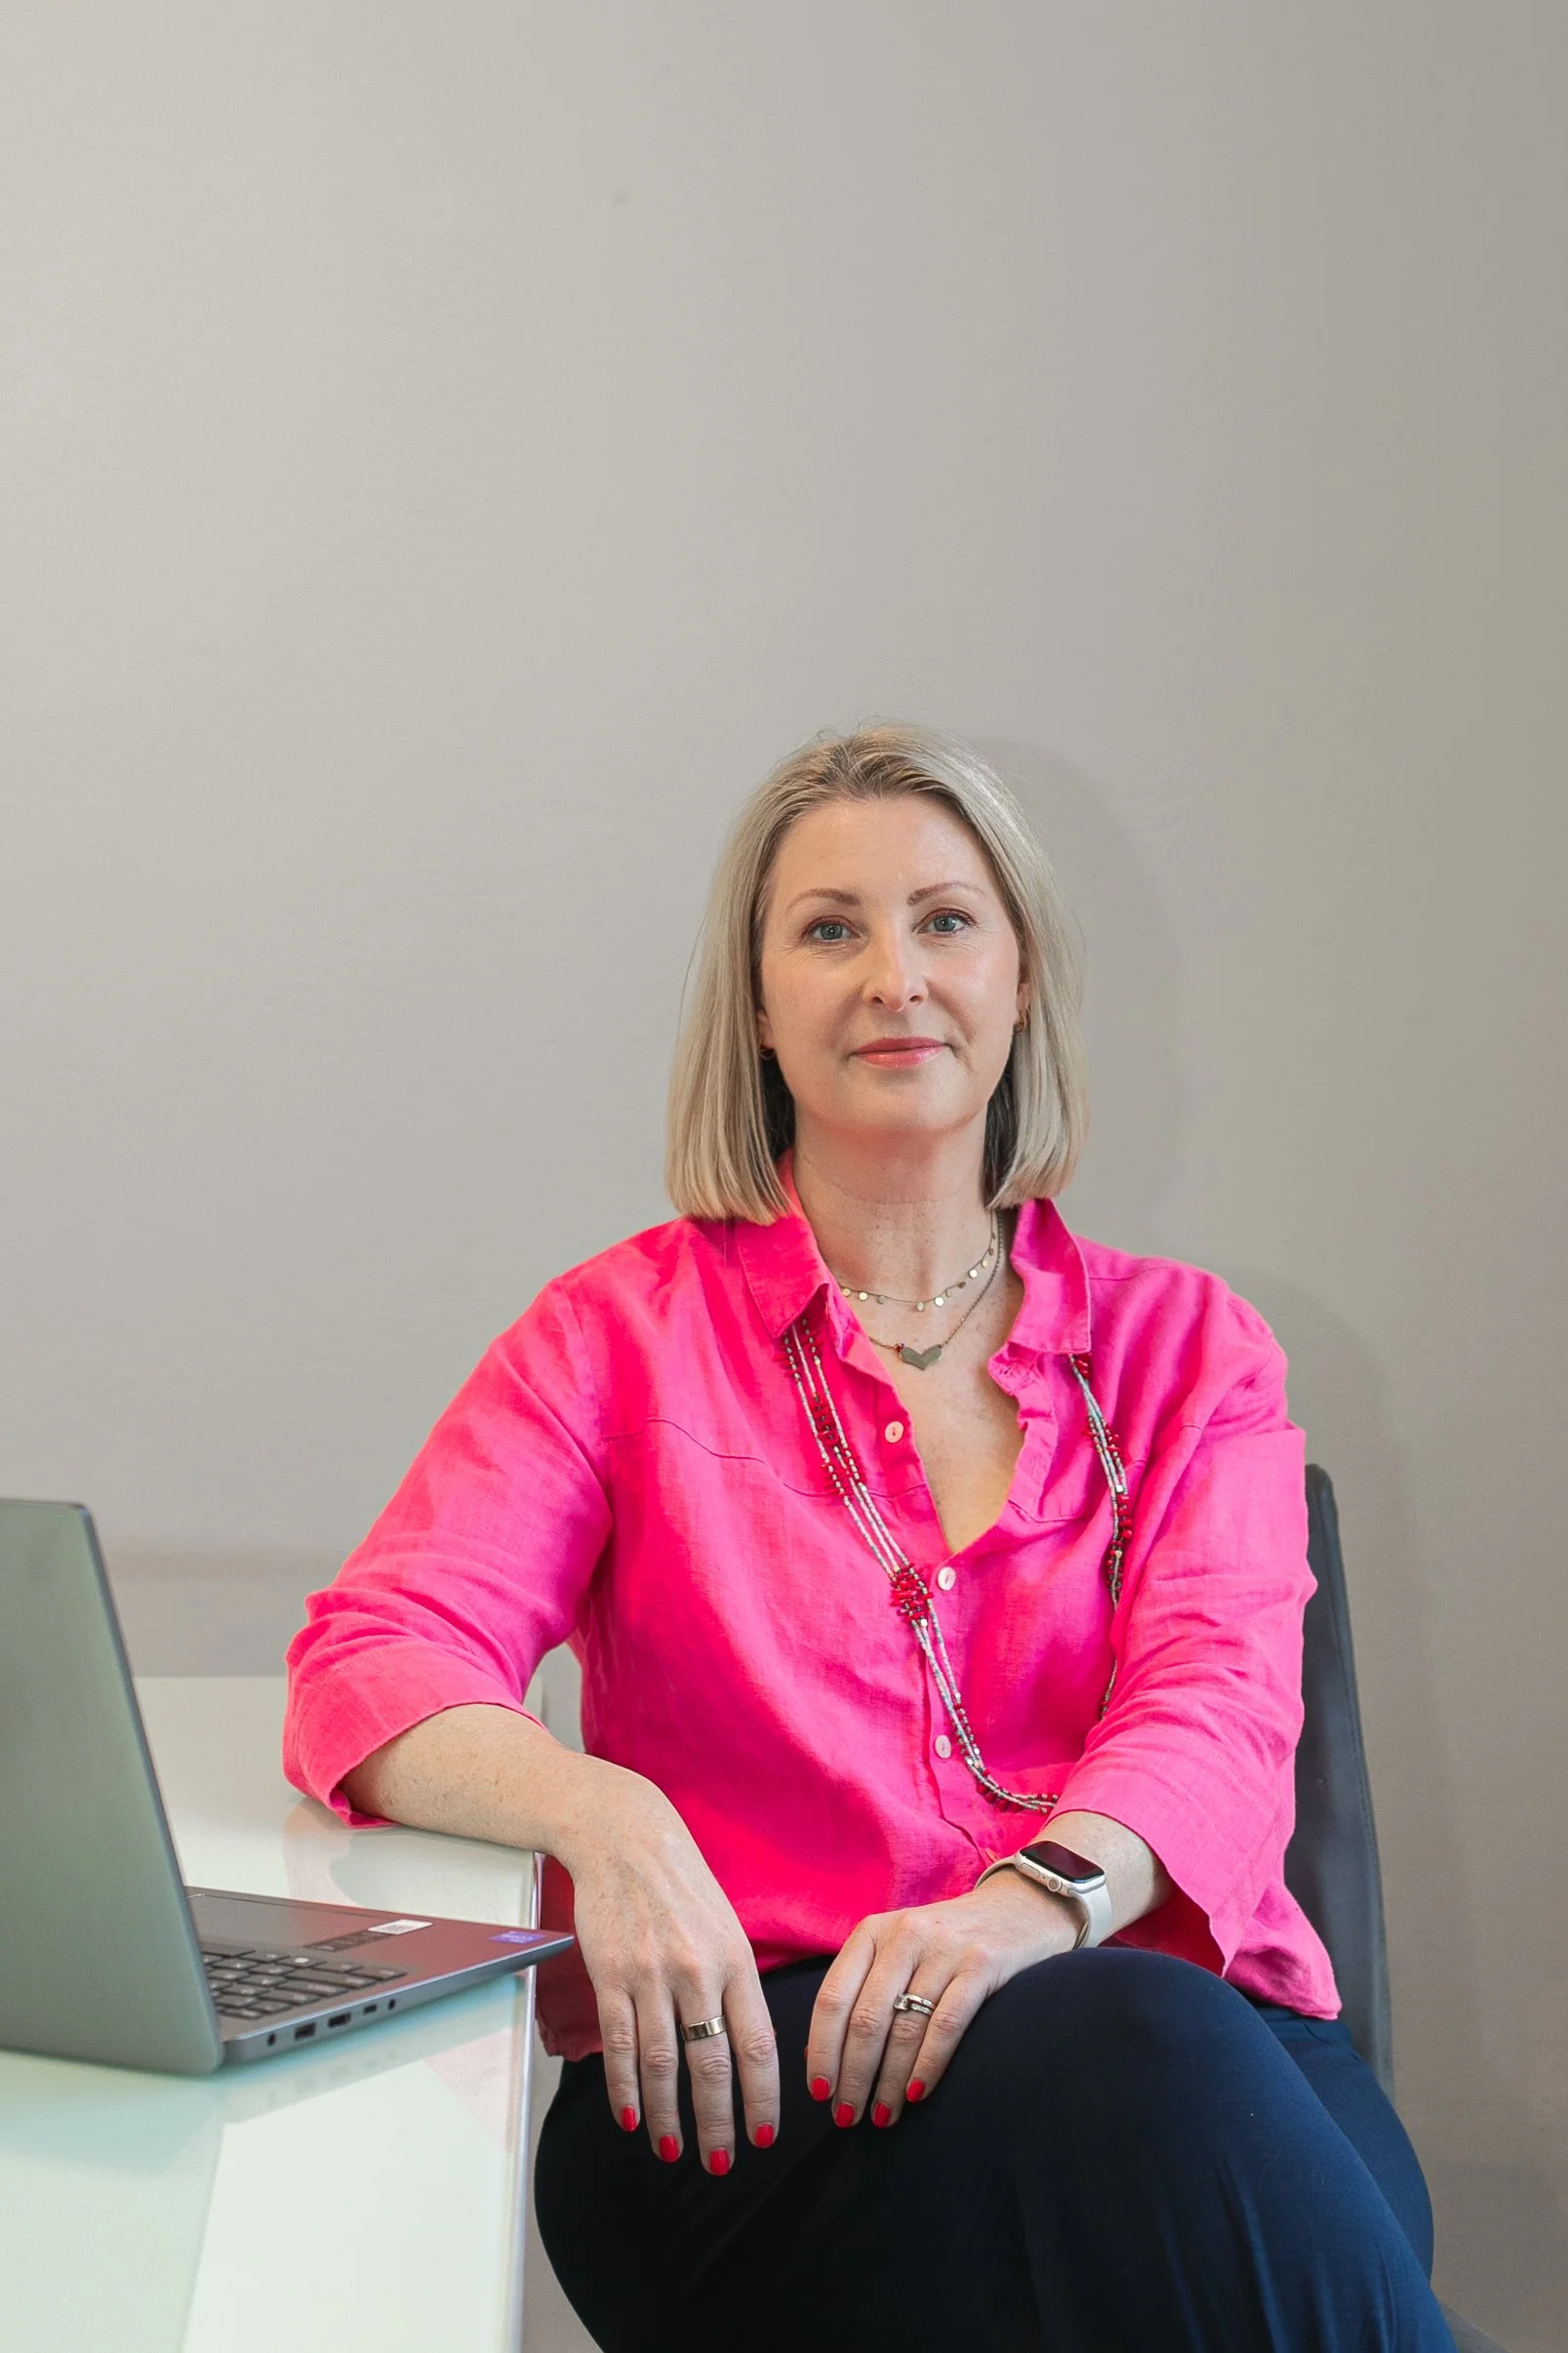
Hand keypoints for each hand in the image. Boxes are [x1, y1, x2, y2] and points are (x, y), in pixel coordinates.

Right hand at [557, 1760, 779, 2174]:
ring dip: (668, 2116)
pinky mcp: (611, 1975)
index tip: (763, 2136)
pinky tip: (631, 2118)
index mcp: (737, 1962)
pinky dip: (624, 2089)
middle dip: (717, 2124)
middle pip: (711, 2066)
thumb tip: (749, 2049)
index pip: (757, 2045)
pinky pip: (619, 2045)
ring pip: (662, 2064)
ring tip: (674, 2150)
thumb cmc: (683, 1888)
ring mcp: (652, 1975)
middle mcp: (698, 1972)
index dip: (761, 2097)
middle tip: (721, 2163)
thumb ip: (736, 1986)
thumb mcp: (727, 1929)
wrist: (626, 1839)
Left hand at [806, 1868, 1079, 2126]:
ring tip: (882, 2117)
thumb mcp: (897, 1951)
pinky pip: (946, 2026)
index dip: (822, 2050)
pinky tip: (916, 2095)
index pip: (832, 1998)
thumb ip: (861, 1992)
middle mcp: (904, 1935)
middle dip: (853, 2077)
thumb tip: (818, 2058)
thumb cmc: (944, 1943)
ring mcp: (943, 1949)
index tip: (818, 2093)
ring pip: (904, 2028)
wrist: (1018, 1909)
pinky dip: (927, 2066)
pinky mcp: (981, 1965)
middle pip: (866, 2020)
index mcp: (872, 1932)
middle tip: (847, 2118)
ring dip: (888, 2082)